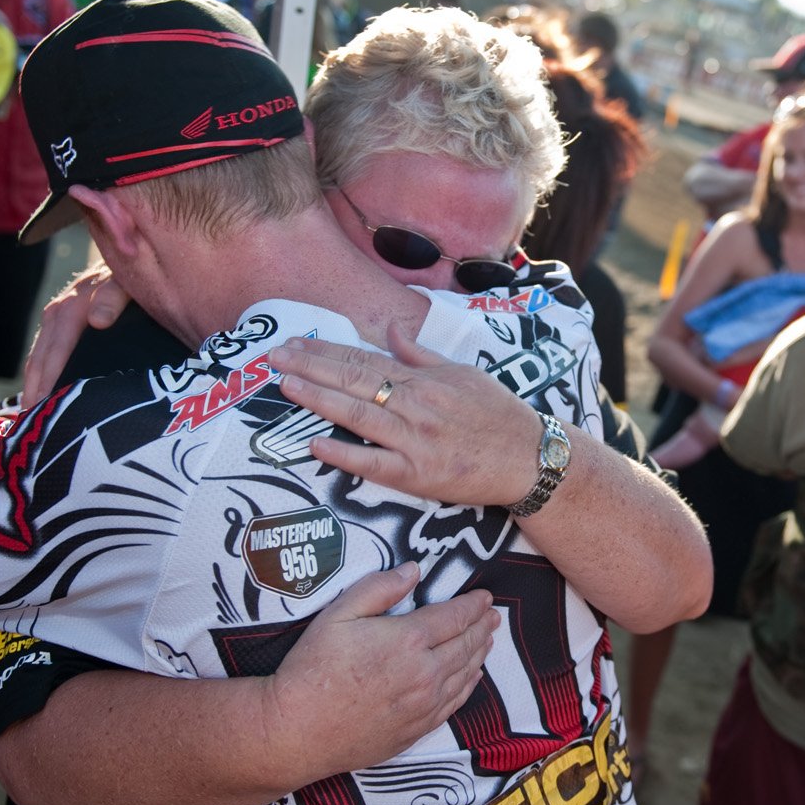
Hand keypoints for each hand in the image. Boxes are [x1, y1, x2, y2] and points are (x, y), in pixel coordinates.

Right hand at [21, 265, 130, 408]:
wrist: (139, 255)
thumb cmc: (139, 276)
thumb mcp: (130, 282)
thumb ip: (114, 296)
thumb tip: (97, 321)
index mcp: (80, 299)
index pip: (60, 340)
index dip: (52, 371)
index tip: (45, 398)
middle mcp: (65, 303)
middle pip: (46, 347)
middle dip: (37, 381)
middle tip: (32, 414)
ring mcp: (63, 308)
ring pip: (42, 346)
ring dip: (34, 376)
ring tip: (29, 407)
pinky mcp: (65, 315)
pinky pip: (46, 343)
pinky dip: (40, 365)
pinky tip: (37, 387)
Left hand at [266, 326, 541, 507]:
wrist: (530, 458)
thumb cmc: (499, 415)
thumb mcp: (463, 373)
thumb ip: (421, 354)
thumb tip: (392, 328)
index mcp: (425, 380)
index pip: (365, 360)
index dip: (327, 351)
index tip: (295, 344)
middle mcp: (417, 405)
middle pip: (356, 381)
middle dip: (312, 367)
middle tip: (274, 357)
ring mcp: (417, 441)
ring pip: (360, 415)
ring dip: (320, 399)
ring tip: (287, 386)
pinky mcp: (419, 476)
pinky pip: (375, 464)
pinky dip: (345, 454)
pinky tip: (316, 444)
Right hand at [267, 562, 498, 773]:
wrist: (298, 730)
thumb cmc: (312, 669)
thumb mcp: (338, 615)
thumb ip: (378, 589)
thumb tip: (413, 571)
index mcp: (408, 640)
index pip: (454, 617)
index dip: (473, 605)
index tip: (485, 597)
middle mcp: (425, 674)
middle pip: (466, 645)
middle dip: (482, 627)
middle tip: (493, 616)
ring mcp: (423, 705)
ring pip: (465, 675)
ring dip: (480, 654)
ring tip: (488, 640)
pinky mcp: (416, 730)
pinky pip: (454, 704)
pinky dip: (469, 686)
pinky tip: (472, 678)